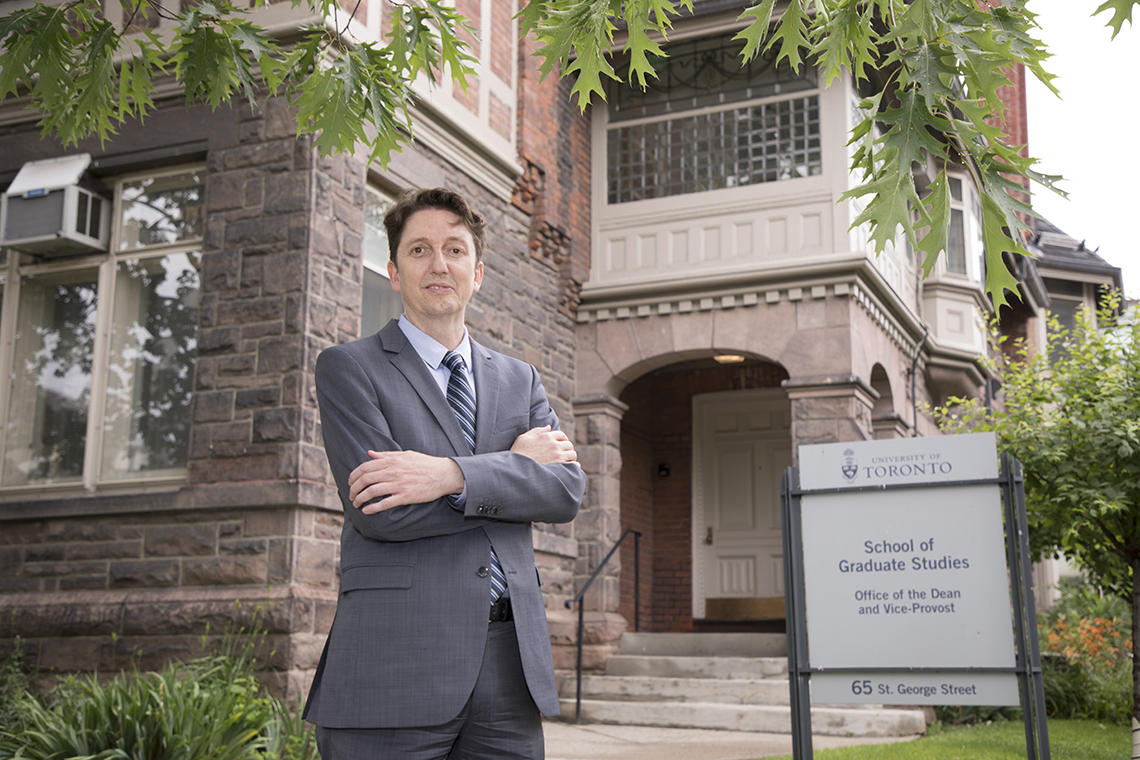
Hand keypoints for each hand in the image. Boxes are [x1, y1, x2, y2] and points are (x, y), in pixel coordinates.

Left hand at [348, 450, 464, 513]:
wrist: (444, 474)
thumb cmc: (425, 464)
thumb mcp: (405, 454)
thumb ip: (386, 455)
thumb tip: (370, 453)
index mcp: (392, 460)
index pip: (365, 467)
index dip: (353, 476)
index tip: (350, 482)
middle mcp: (394, 472)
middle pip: (365, 480)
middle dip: (354, 489)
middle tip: (351, 495)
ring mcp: (399, 484)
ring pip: (372, 492)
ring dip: (360, 499)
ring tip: (356, 504)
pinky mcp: (406, 497)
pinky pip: (385, 503)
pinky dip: (373, 508)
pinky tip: (367, 511)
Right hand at [510, 425, 578, 466]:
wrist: (515, 469)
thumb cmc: (517, 453)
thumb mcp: (524, 438)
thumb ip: (537, 431)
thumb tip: (549, 427)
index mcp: (546, 436)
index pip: (561, 435)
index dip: (561, 439)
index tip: (560, 444)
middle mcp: (554, 445)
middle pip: (568, 444)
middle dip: (566, 448)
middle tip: (562, 453)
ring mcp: (557, 457)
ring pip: (572, 454)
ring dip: (570, 457)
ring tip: (565, 461)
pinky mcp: (559, 468)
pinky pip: (574, 465)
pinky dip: (574, 466)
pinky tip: (570, 468)